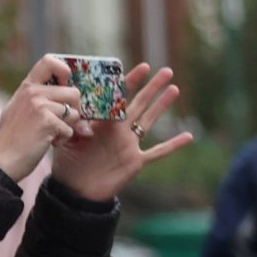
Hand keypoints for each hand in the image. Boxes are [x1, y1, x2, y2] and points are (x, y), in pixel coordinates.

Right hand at [0, 57, 84, 181]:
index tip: (65, 84)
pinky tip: (47, 142)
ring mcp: (39, 106)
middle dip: (73, 110)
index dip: (65, 70)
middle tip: (60, 123)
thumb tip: (71, 93)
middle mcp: (32, 92)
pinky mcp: (48, 122)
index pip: (50, 61)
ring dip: (68, 126)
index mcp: (26, 87)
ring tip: (50, 134)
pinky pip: (71, 129)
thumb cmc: (12, 138)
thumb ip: (38, 98)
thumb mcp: (18, 109)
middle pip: (74, 92)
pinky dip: (63, 139)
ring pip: (75, 112)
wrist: (2, 161)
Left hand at [49, 63, 194, 200]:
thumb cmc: (68, 163)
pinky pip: (158, 152)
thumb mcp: (66, 140)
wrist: (75, 190)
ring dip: (162, 106)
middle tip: (167, 70)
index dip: (131, 82)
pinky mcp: (135, 161)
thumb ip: (73, 125)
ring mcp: (129, 145)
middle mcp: (119, 130)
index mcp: (102, 122)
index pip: (118, 97)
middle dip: (152, 87)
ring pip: (149, 121)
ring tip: (175, 89)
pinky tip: (189, 136)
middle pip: (139, 104)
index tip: (143, 67)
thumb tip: (75, 110)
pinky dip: (173, 145)